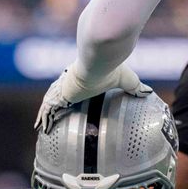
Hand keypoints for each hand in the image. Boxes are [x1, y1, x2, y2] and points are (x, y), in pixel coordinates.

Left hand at [34, 63, 151, 133]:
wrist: (101, 61)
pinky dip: (44, 117)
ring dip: (45, 114)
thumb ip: (134, 87)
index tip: (67, 103)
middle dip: (52, 105)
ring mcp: (64, 88)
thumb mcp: (126, 80)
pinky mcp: (60, 94)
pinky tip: (39, 127)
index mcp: (83, 78)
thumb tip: (148, 93)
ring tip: (40, 125)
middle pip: (58, 95)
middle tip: (49, 117)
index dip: (68, 95)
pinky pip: (48, 108)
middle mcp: (71, 82)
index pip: (72, 88)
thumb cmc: (113, 68)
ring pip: (50, 103)